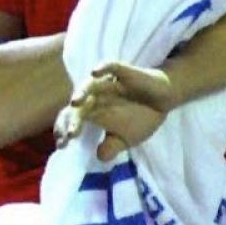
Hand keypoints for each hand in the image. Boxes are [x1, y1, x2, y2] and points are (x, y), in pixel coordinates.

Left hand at [56, 62, 178, 161]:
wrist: (163, 101)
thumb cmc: (139, 118)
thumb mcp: (126, 138)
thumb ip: (112, 146)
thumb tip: (100, 157)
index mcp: (92, 112)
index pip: (72, 119)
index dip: (65, 130)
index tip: (62, 145)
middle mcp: (96, 96)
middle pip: (78, 105)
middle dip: (72, 118)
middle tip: (71, 134)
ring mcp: (108, 83)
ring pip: (90, 85)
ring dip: (82, 92)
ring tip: (74, 103)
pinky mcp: (123, 72)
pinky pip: (110, 66)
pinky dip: (102, 68)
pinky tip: (95, 72)